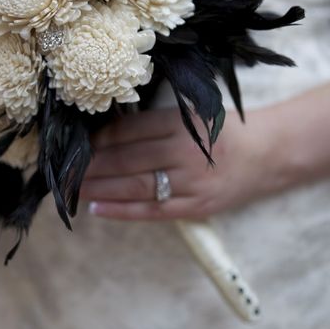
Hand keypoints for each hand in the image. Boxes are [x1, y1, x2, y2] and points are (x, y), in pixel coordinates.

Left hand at [81, 106, 287, 220]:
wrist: (267, 155)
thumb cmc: (222, 133)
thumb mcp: (192, 117)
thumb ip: (155, 124)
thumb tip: (105, 133)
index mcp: (182, 124)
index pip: (130, 131)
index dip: (99, 139)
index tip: (77, 144)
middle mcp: (185, 152)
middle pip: (127, 159)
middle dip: (91, 165)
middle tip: (62, 170)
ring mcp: (191, 182)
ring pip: (134, 186)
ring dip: (99, 188)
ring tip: (72, 189)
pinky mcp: (195, 207)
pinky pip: (151, 211)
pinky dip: (121, 210)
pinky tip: (96, 207)